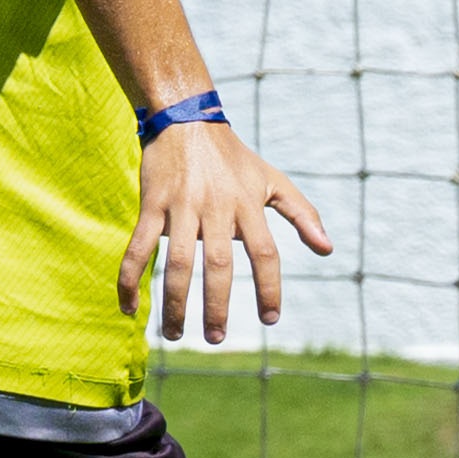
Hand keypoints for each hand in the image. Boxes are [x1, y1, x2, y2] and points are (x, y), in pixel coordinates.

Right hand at [121, 118, 335, 342]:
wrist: (187, 119)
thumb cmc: (234, 158)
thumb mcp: (273, 181)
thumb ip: (302, 215)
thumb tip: (327, 250)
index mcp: (248, 204)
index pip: (265, 253)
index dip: (269, 287)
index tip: (270, 319)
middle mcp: (216, 207)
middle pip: (219, 264)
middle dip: (217, 305)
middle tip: (216, 338)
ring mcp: (181, 206)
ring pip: (176, 262)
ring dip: (175, 303)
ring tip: (178, 334)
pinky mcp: (151, 204)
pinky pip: (138, 248)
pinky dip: (130, 279)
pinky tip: (130, 309)